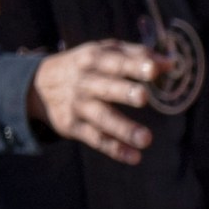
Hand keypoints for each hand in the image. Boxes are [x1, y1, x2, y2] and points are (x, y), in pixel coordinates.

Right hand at [30, 42, 159, 162]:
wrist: (39, 85)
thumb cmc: (86, 65)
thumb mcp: (104, 51)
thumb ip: (137, 54)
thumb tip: (170, 64)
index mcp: (93, 59)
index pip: (115, 61)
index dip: (134, 65)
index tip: (154, 69)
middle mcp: (84, 82)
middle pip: (105, 87)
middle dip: (124, 92)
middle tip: (143, 97)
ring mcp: (78, 105)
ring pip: (102, 118)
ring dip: (123, 128)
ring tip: (146, 139)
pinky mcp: (73, 126)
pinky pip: (96, 139)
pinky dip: (115, 149)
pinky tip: (134, 157)